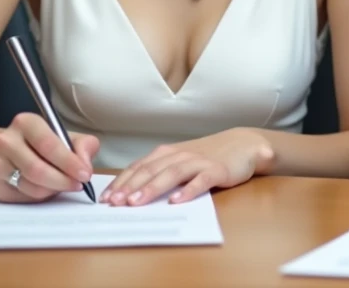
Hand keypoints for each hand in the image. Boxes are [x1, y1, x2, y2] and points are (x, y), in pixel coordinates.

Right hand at [0, 112, 98, 202]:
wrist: (6, 152)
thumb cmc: (41, 143)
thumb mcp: (65, 136)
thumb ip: (83, 145)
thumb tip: (85, 165)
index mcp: (26, 123)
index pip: (48, 145)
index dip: (69, 162)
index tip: (84, 174)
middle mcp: (6, 141)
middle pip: (37, 169)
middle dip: (63, 181)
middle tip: (78, 185)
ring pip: (30, 186)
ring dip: (53, 190)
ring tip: (63, 184)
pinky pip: (23, 197)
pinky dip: (40, 196)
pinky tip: (46, 187)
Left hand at [102, 127, 273, 205]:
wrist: (243, 144)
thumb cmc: (207, 156)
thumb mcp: (180, 161)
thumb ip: (160, 171)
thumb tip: (129, 192)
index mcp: (167, 153)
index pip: (139, 167)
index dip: (121, 182)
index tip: (106, 198)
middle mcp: (180, 155)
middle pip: (151, 170)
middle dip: (130, 187)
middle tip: (114, 203)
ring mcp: (199, 162)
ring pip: (171, 174)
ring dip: (152, 188)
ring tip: (136, 203)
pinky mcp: (217, 171)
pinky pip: (201, 181)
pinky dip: (187, 190)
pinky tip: (176, 201)